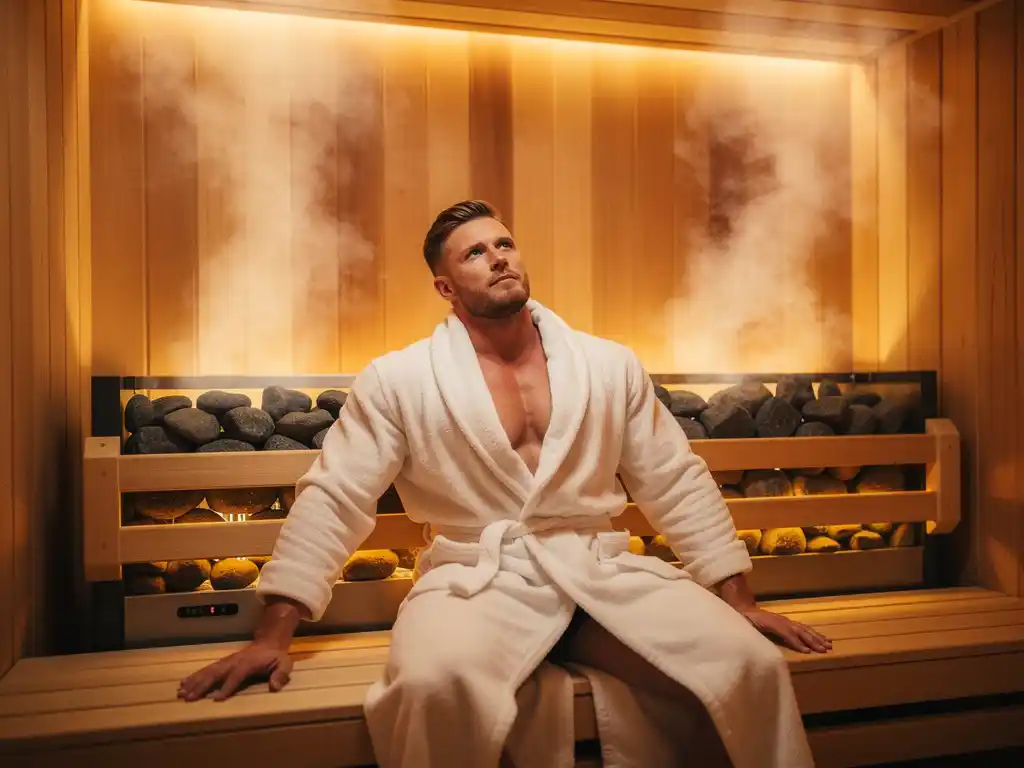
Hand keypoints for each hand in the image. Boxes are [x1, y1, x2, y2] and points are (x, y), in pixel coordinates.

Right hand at [177, 641, 292, 700]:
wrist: (268, 643)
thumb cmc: (276, 657)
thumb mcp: (285, 664)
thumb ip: (281, 674)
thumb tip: (275, 686)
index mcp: (249, 663)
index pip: (236, 675)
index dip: (227, 686)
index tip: (216, 699)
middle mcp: (234, 661)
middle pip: (216, 673)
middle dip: (202, 685)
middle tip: (189, 697)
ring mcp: (227, 661)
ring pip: (208, 671)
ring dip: (194, 682)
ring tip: (181, 692)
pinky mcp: (222, 663)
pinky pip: (207, 670)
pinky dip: (194, 676)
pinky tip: (183, 684)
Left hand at [741, 608, 831, 653]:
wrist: (744, 609)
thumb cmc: (744, 621)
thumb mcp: (745, 626)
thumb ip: (752, 633)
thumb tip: (758, 642)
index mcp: (771, 622)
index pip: (786, 633)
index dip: (796, 642)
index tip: (807, 651)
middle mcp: (781, 620)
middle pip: (799, 630)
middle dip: (812, 640)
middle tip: (824, 649)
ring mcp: (785, 621)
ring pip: (804, 629)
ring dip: (816, 637)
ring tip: (828, 645)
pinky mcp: (787, 623)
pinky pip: (803, 628)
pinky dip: (813, 633)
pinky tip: (822, 639)